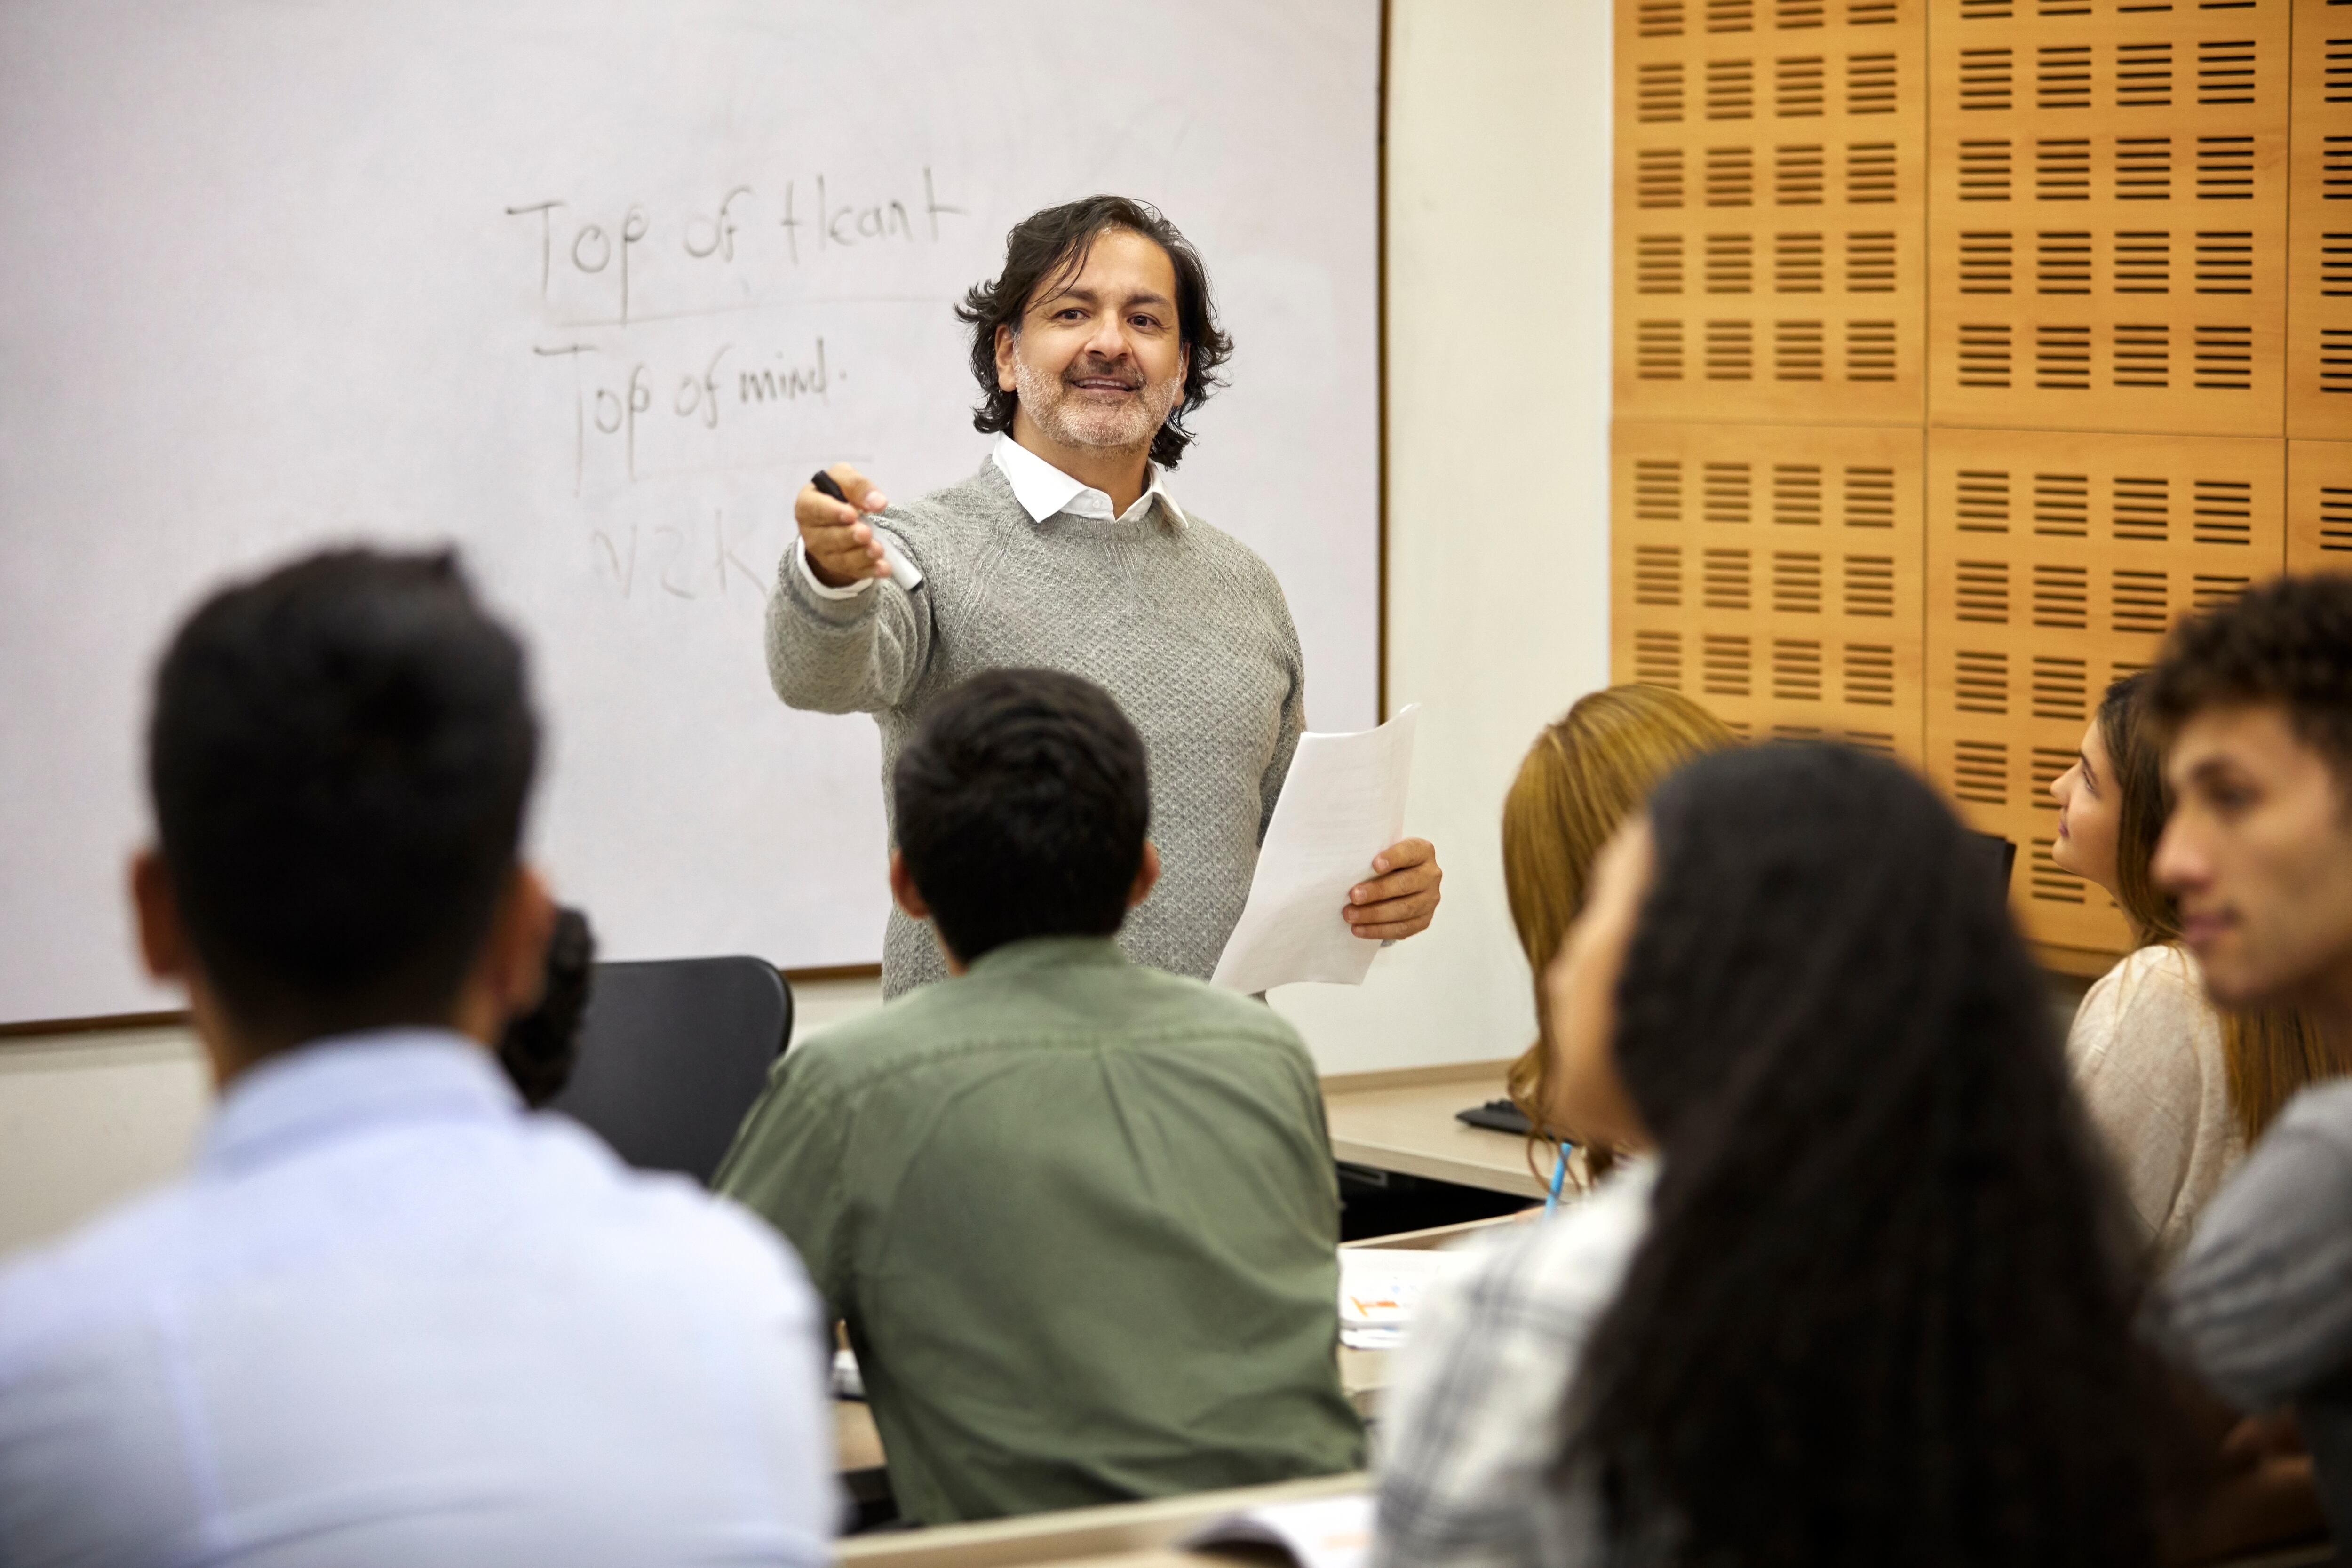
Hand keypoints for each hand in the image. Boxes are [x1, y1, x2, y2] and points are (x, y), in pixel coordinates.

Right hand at [797, 463, 889, 587]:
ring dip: (861, 556)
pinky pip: (854, 571)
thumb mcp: (844, 477)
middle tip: (866, 534)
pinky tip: (883, 568)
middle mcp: (810, 531)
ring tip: (878, 550)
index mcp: (807, 504)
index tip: (852, 514)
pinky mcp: (838, 566)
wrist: (837, 516)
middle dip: (849, 536)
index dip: (833, 512)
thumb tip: (877, 502)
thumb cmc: (837, 492)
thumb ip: (857, 485)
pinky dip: (870, 570)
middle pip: (829, 537)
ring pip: (841, 558)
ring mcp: (823, 552)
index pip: (815, 509)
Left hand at [1345, 838, 1440, 940]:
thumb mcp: (1383, 851)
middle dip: (1378, 891)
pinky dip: (1378, 930)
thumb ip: (1372, 855)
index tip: (1374, 864)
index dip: (1393, 858)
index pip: (1410, 852)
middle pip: (1405, 884)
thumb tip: (1349, 867)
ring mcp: (1430, 899)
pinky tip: (1359, 929)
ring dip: (1374, 914)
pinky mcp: (1424, 920)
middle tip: (1353, 896)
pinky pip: (1402, 928)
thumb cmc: (1386, 864)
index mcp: (1423, 851)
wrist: (1399, 880)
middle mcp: (1431, 875)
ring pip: (1404, 909)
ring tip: (1350, 915)